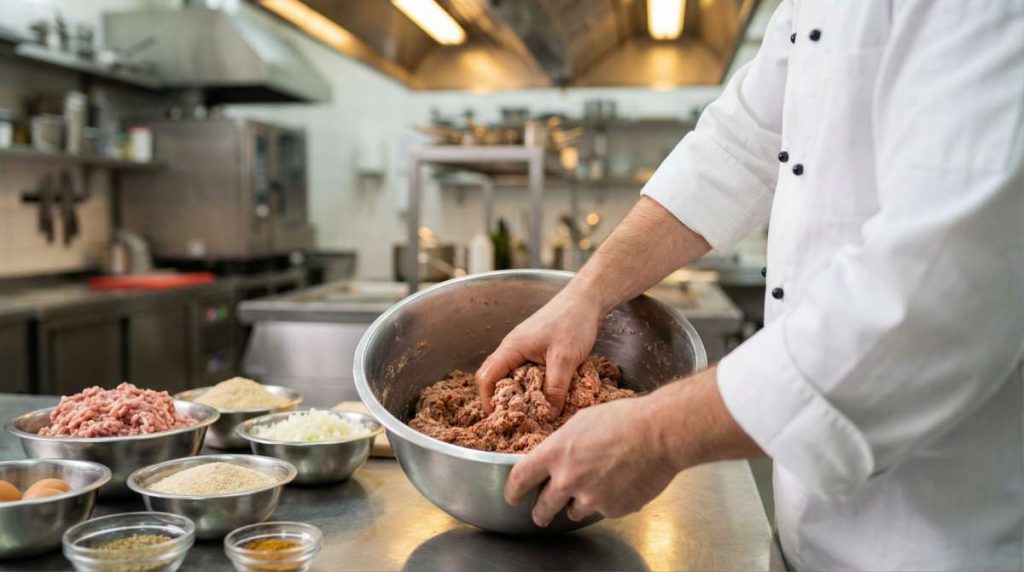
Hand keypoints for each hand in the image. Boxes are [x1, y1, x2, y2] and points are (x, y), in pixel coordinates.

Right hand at [476, 289, 602, 417]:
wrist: (587, 299)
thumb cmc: (573, 322)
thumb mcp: (564, 359)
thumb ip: (554, 389)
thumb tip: (548, 417)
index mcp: (511, 348)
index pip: (486, 378)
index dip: (487, 400)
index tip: (499, 418)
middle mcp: (513, 347)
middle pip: (495, 377)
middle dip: (501, 399)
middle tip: (516, 418)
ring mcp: (524, 346)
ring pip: (512, 373)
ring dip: (518, 392)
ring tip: (531, 410)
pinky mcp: (536, 347)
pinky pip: (525, 369)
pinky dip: (530, 383)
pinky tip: (545, 392)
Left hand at [503, 394, 679, 526]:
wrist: (659, 434)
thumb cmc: (623, 419)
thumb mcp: (581, 421)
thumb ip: (562, 443)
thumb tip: (556, 453)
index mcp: (555, 454)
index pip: (520, 479)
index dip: (513, 490)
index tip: (513, 496)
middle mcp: (568, 480)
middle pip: (542, 508)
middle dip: (540, 513)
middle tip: (541, 514)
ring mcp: (590, 498)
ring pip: (572, 512)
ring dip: (576, 505)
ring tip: (591, 490)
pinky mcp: (612, 509)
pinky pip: (602, 510)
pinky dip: (606, 502)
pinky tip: (618, 484)